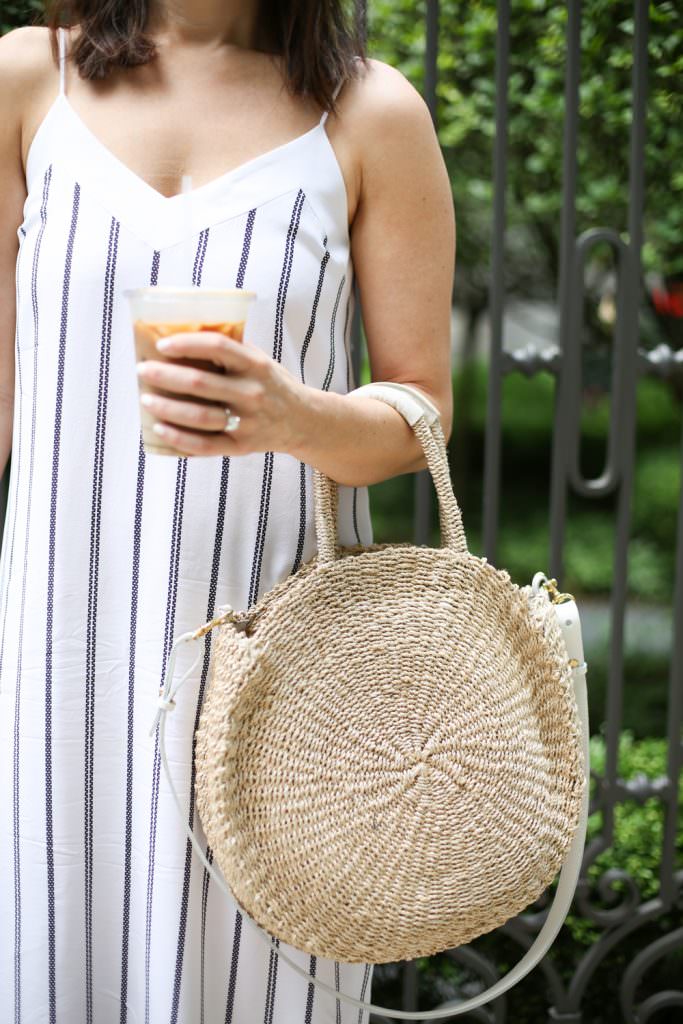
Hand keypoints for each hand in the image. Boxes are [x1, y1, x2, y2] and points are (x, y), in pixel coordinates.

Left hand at [135, 332, 305, 456]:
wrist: (303, 421)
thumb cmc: (272, 385)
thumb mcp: (260, 361)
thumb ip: (231, 351)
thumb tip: (182, 337)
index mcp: (255, 365)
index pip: (217, 347)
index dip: (187, 344)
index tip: (162, 345)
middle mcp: (252, 393)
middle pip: (200, 384)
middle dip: (165, 376)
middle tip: (143, 371)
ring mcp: (247, 422)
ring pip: (199, 416)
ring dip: (167, 408)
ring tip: (145, 400)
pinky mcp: (241, 446)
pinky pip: (204, 445)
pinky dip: (179, 438)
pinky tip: (159, 429)